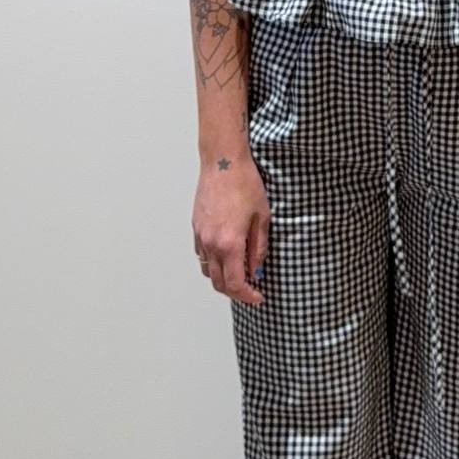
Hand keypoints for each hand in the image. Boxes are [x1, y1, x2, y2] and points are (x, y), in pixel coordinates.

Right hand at [194, 151, 269, 305]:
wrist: (223, 162)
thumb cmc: (246, 184)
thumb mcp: (261, 217)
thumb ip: (258, 248)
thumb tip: (257, 270)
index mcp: (230, 243)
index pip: (235, 283)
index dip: (247, 296)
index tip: (258, 297)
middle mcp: (211, 244)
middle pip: (218, 283)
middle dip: (235, 292)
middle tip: (251, 290)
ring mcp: (201, 236)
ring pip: (208, 270)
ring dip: (223, 279)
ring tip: (240, 274)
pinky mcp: (196, 228)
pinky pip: (202, 255)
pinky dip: (213, 263)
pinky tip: (227, 256)